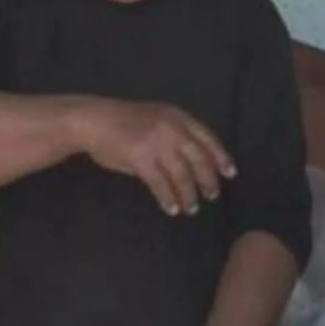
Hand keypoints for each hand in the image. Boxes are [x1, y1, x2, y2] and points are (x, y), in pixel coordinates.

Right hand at [76, 99, 235, 214]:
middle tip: (212, 195)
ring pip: (182, 174)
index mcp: (178, 117)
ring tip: (192, 208)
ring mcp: (156, 143)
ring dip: (189, 194)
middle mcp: (171, 129)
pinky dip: (168, 198)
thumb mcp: (157, 120)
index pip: (207, 138)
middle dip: (208, 180)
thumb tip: (195, 163)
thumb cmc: (125, 123)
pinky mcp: (141, 158)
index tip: (230, 173)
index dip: (221, 157)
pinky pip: (160, 184)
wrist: (94, 120)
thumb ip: (176, 136)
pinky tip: (172, 208)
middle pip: (199, 159)